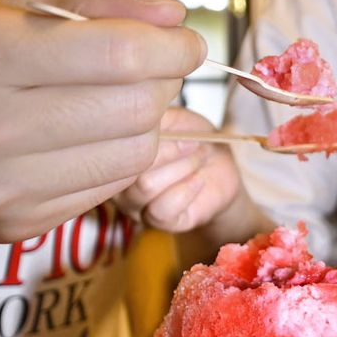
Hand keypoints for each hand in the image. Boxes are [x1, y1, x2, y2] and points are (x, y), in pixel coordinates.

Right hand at [0, 0, 205, 243]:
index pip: (122, 54)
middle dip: (162, 82)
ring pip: (136, 153)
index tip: (186, 41)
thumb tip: (173, 16)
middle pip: (137, 107)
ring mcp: (2, 184)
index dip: (173, 46)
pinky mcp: (16, 222)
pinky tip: (91, 138)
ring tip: (118, 102)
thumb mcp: (20, 7)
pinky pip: (111, 188)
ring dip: (147, 123)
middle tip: (150, 69)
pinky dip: (118, 158)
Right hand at [115, 107, 242, 233]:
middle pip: (130, 163)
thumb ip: (155, 117)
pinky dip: (187, 189)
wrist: (222, 170)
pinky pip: (162, 209)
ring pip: (145, 185)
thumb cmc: (195, 141)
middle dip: (171, 149)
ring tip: (198, 158)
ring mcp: (134, 205)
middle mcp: (116, 181)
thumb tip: (142, 114)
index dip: (148, 131)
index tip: (177, 127)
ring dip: (182, 166)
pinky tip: (199, 180)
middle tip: (194, 143)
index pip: (114, 142)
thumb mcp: (177, 119)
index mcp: (115, 152)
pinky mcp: (158, 223)